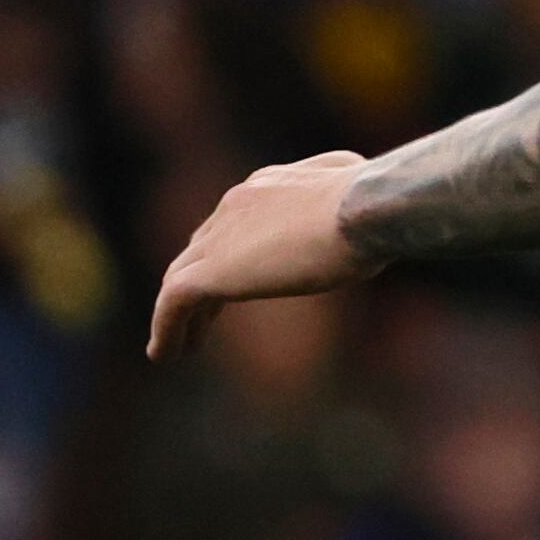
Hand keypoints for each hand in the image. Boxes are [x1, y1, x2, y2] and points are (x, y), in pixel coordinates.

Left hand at [147, 151, 377, 360]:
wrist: (363, 210)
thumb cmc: (375, 204)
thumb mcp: (357, 189)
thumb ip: (340, 196)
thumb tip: (355, 210)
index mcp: (268, 184)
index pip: (236, 220)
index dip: (232, 251)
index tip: (240, 276)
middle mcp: (235, 204)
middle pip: (203, 248)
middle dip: (202, 281)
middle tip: (204, 314)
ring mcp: (219, 238)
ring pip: (180, 278)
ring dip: (179, 312)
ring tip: (178, 343)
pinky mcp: (210, 273)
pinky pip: (172, 305)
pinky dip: (165, 329)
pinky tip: (165, 355)